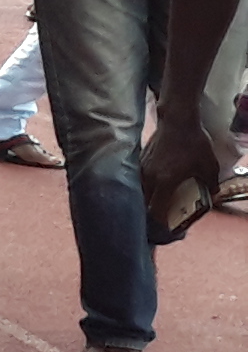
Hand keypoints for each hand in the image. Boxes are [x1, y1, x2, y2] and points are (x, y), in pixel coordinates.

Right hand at [142, 108, 235, 243]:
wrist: (177, 121)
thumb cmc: (194, 143)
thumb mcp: (209, 165)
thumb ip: (211, 183)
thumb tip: (212, 194)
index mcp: (165, 182)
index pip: (156, 211)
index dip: (159, 224)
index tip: (164, 230)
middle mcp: (150, 179)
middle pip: (144, 205)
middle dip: (150, 215)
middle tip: (159, 221)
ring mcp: (142, 169)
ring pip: (139, 193)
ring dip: (146, 201)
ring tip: (155, 205)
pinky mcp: (140, 162)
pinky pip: (139, 181)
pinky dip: (144, 188)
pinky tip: (152, 188)